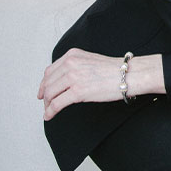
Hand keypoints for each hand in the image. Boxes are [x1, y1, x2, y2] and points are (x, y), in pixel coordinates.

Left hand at [38, 48, 162, 120]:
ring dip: (47, 105)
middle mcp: (70, 64)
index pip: (50, 71)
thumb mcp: (89, 60)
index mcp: (72, 55)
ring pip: (50, 94)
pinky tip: (49, 115)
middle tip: (45, 104)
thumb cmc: (114, 70)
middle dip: (44, 96)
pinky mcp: (77, 92)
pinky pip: (57, 104)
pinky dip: (50, 111)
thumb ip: (75, 66)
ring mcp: (73, 77)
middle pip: (48, 82)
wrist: (127, 75)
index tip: (43, 91)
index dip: (44, 83)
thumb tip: (64, 80)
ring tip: (48, 111)